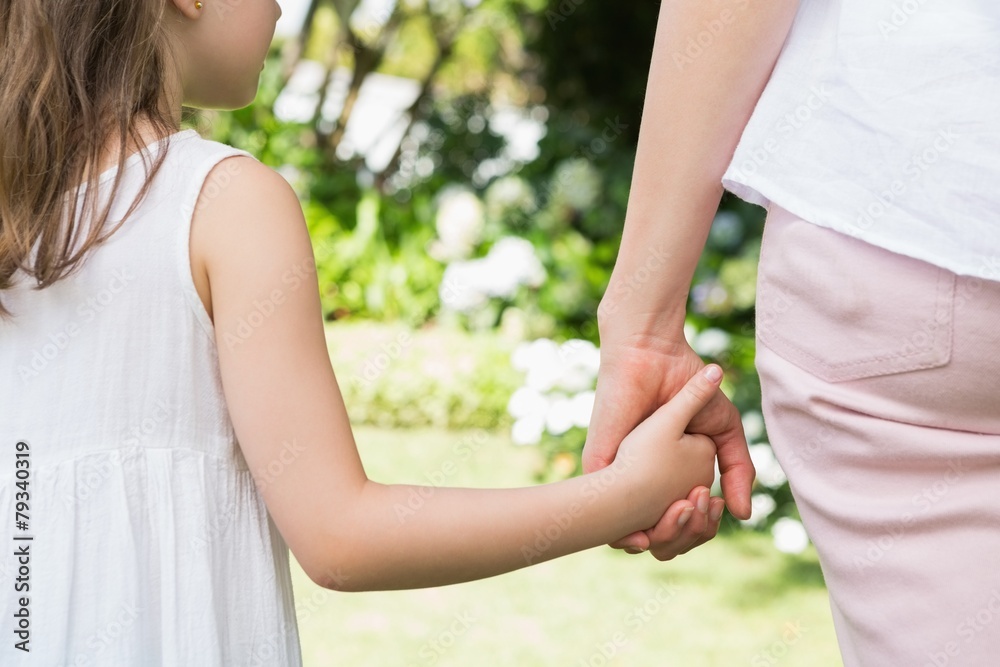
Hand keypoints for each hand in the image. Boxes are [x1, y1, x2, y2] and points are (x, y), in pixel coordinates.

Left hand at [584, 333, 754, 557]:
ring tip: (687, 504)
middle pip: (657, 538)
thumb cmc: (688, 386)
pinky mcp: (598, 463)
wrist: (656, 355)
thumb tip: (743, 514)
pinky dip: (631, 525)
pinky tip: (657, 509)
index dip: (699, 528)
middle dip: (683, 535)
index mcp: (664, 478)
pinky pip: (606, 514)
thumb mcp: (724, 434)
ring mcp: (616, 475)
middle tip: (700, 505)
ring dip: (664, 531)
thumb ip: (737, 471)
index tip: (714, 509)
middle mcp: (637, 480)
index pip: (679, 525)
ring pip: (631, 533)